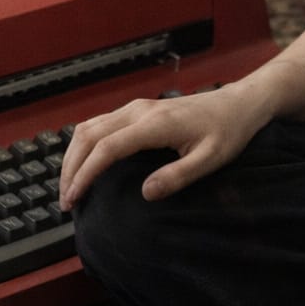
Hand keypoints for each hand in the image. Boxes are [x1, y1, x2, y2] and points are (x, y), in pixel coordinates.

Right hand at [57, 83, 270, 208]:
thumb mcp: (211, 159)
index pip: (108, 147)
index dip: (86, 174)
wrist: (238, 104)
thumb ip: (179, 176)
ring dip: (74, 155)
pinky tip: (85, 165)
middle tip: (66, 201)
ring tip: (70, 187)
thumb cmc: (228, 131)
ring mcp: (137, 107)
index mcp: (156, 123)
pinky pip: (101, 124)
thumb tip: (146, 193)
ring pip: (90, 127)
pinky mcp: (138, 110)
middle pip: (89, 135)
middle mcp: (140, 110)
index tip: (74, 198)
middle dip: (71, 168)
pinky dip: (85, 145)